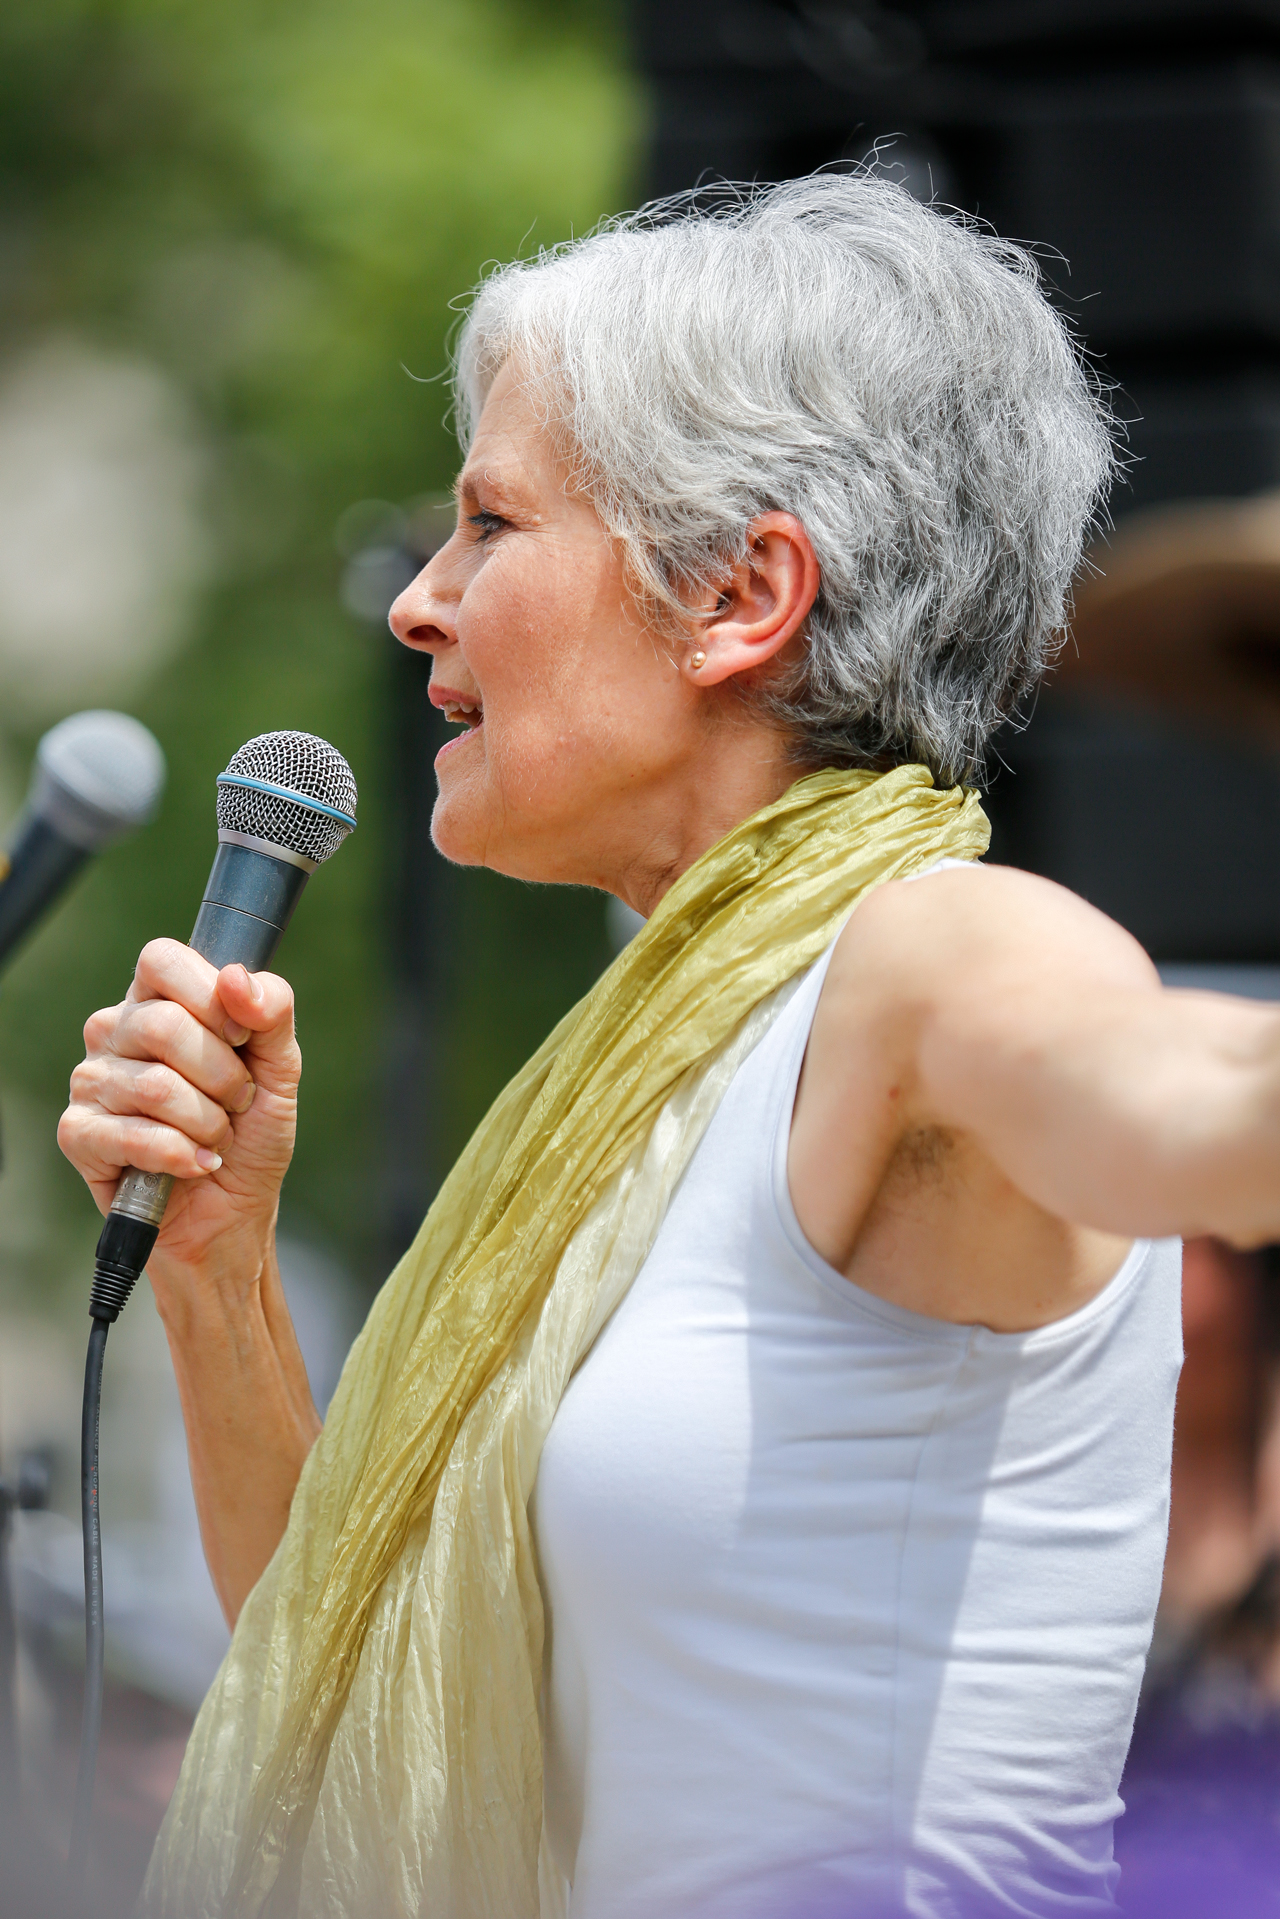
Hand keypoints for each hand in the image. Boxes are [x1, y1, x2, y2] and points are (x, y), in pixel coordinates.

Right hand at [57, 939, 299, 1300]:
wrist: (233, 1212)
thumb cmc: (250, 1134)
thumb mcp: (279, 1067)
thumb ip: (271, 1011)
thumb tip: (236, 977)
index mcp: (157, 1002)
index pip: (161, 960)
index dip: (209, 997)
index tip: (241, 1037)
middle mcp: (115, 1033)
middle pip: (163, 1025)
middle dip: (222, 1075)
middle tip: (235, 1102)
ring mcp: (91, 1082)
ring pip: (156, 1086)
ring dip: (208, 1122)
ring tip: (214, 1137)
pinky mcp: (79, 1134)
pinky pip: (133, 1134)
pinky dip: (180, 1155)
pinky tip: (193, 1164)